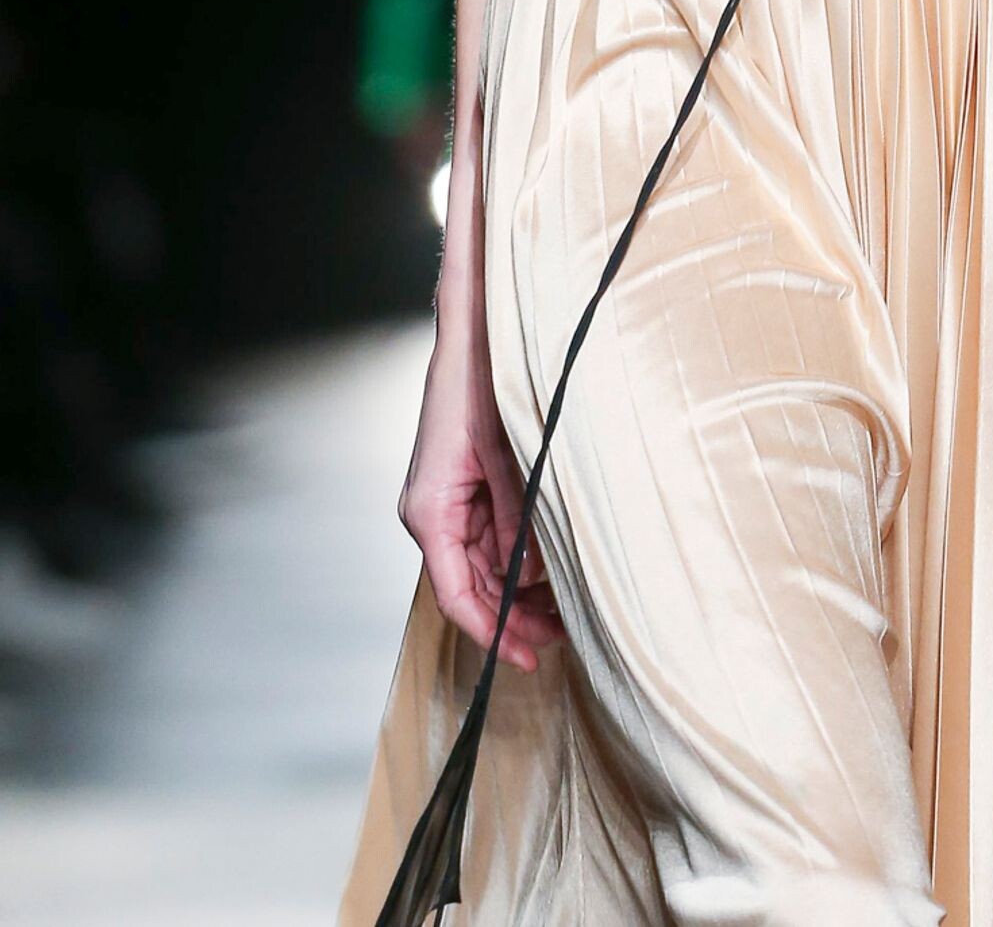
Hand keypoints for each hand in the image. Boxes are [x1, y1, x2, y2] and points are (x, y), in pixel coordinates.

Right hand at [399, 335, 565, 671]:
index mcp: (429, 511)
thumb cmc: (479, 384)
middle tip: (560, 638)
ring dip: (517, 590)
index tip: (528, 657)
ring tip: (562, 612)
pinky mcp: (462, 488)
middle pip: (470, 586)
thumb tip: (533, 574)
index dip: (493, 632)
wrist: (472, 336)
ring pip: (481, 566)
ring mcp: (446, 502)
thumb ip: (517, 518)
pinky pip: (488, 537)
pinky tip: (547, 571)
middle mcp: (431, 513)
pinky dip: (516, 558)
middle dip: (512, 617)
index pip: (456, 594)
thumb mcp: (507, 456)